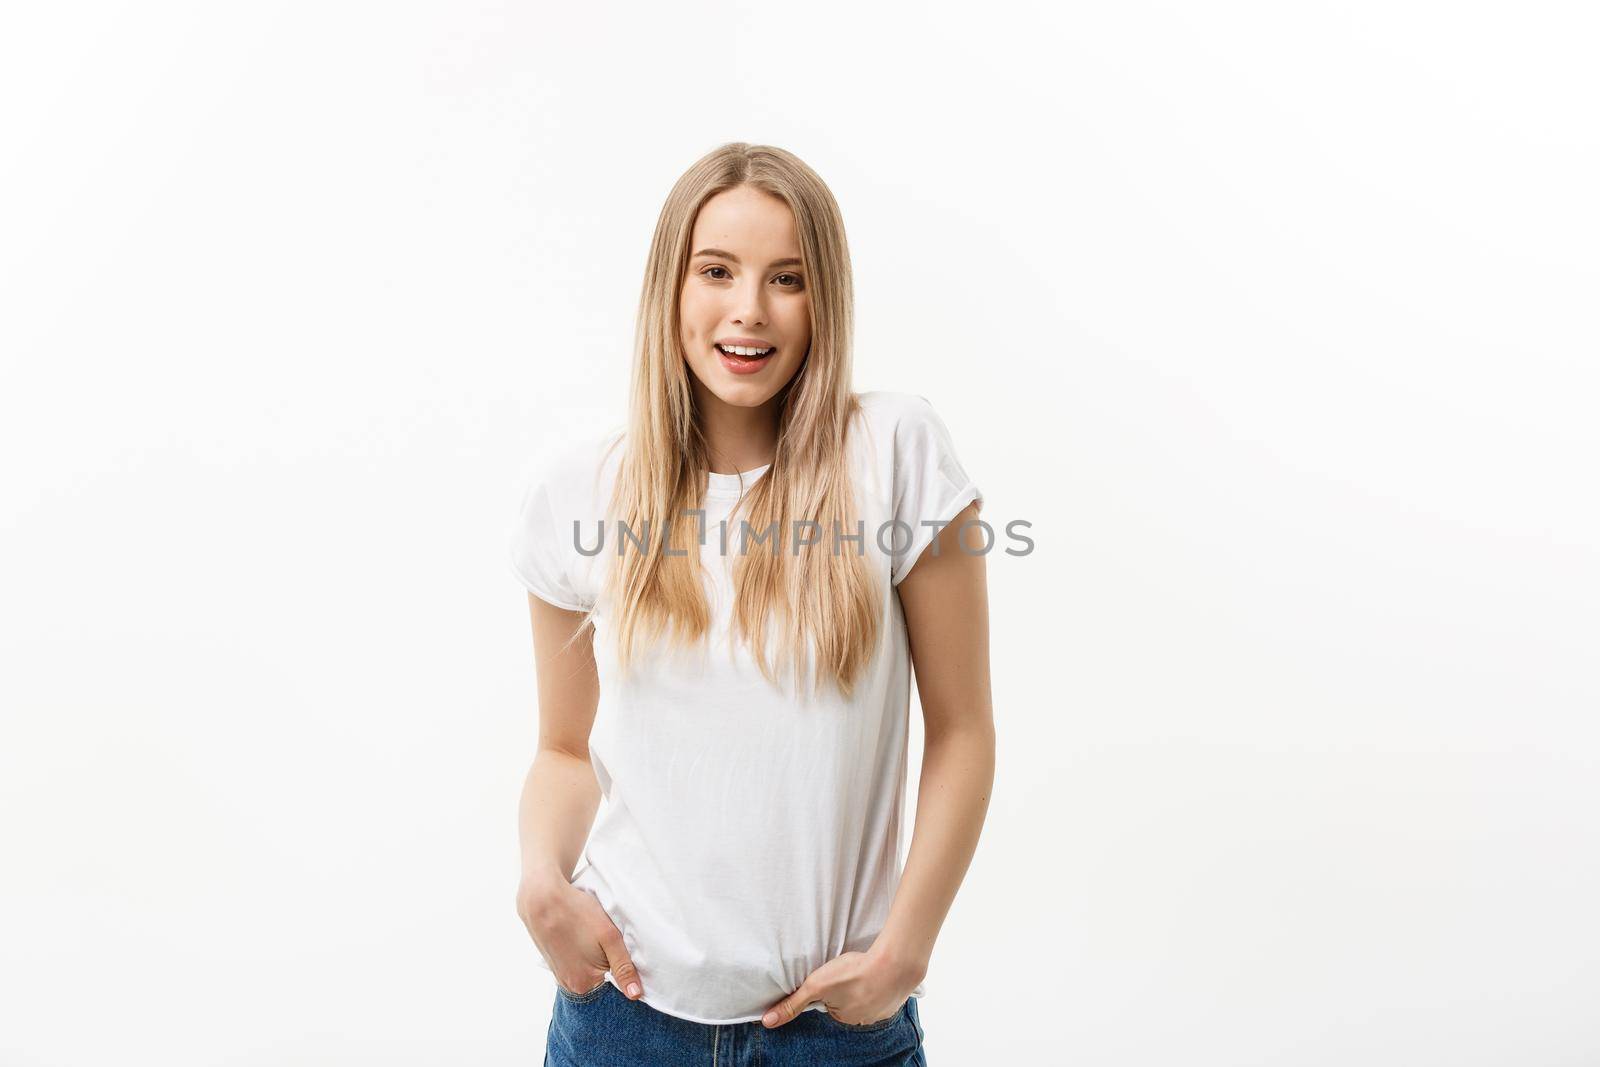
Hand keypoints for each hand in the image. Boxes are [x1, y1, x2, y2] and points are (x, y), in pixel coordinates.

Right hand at [515, 873, 643, 999]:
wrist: (542, 899)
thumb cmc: (578, 914)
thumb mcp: (610, 938)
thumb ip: (624, 968)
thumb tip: (635, 994)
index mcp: (585, 984)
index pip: (615, 986)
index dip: (620, 967)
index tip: (616, 948)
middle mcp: (570, 985)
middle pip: (600, 978)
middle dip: (606, 961)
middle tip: (602, 938)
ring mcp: (559, 974)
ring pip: (588, 969)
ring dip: (593, 956)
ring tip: (589, 936)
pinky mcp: (553, 962)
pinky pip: (575, 962)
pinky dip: (581, 952)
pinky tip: (580, 936)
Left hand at [759, 945, 921, 1028]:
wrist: (894, 964)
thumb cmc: (853, 973)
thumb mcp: (815, 986)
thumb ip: (792, 1004)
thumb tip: (768, 1022)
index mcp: (844, 1018)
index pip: (830, 1004)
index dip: (829, 989)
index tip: (834, 976)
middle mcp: (864, 1020)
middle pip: (849, 1002)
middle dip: (848, 988)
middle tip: (849, 970)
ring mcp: (883, 1010)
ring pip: (868, 996)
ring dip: (866, 984)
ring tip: (865, 968)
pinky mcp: (897, 998)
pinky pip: (885, 991)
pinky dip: (882, 981)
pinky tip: (880, 970)